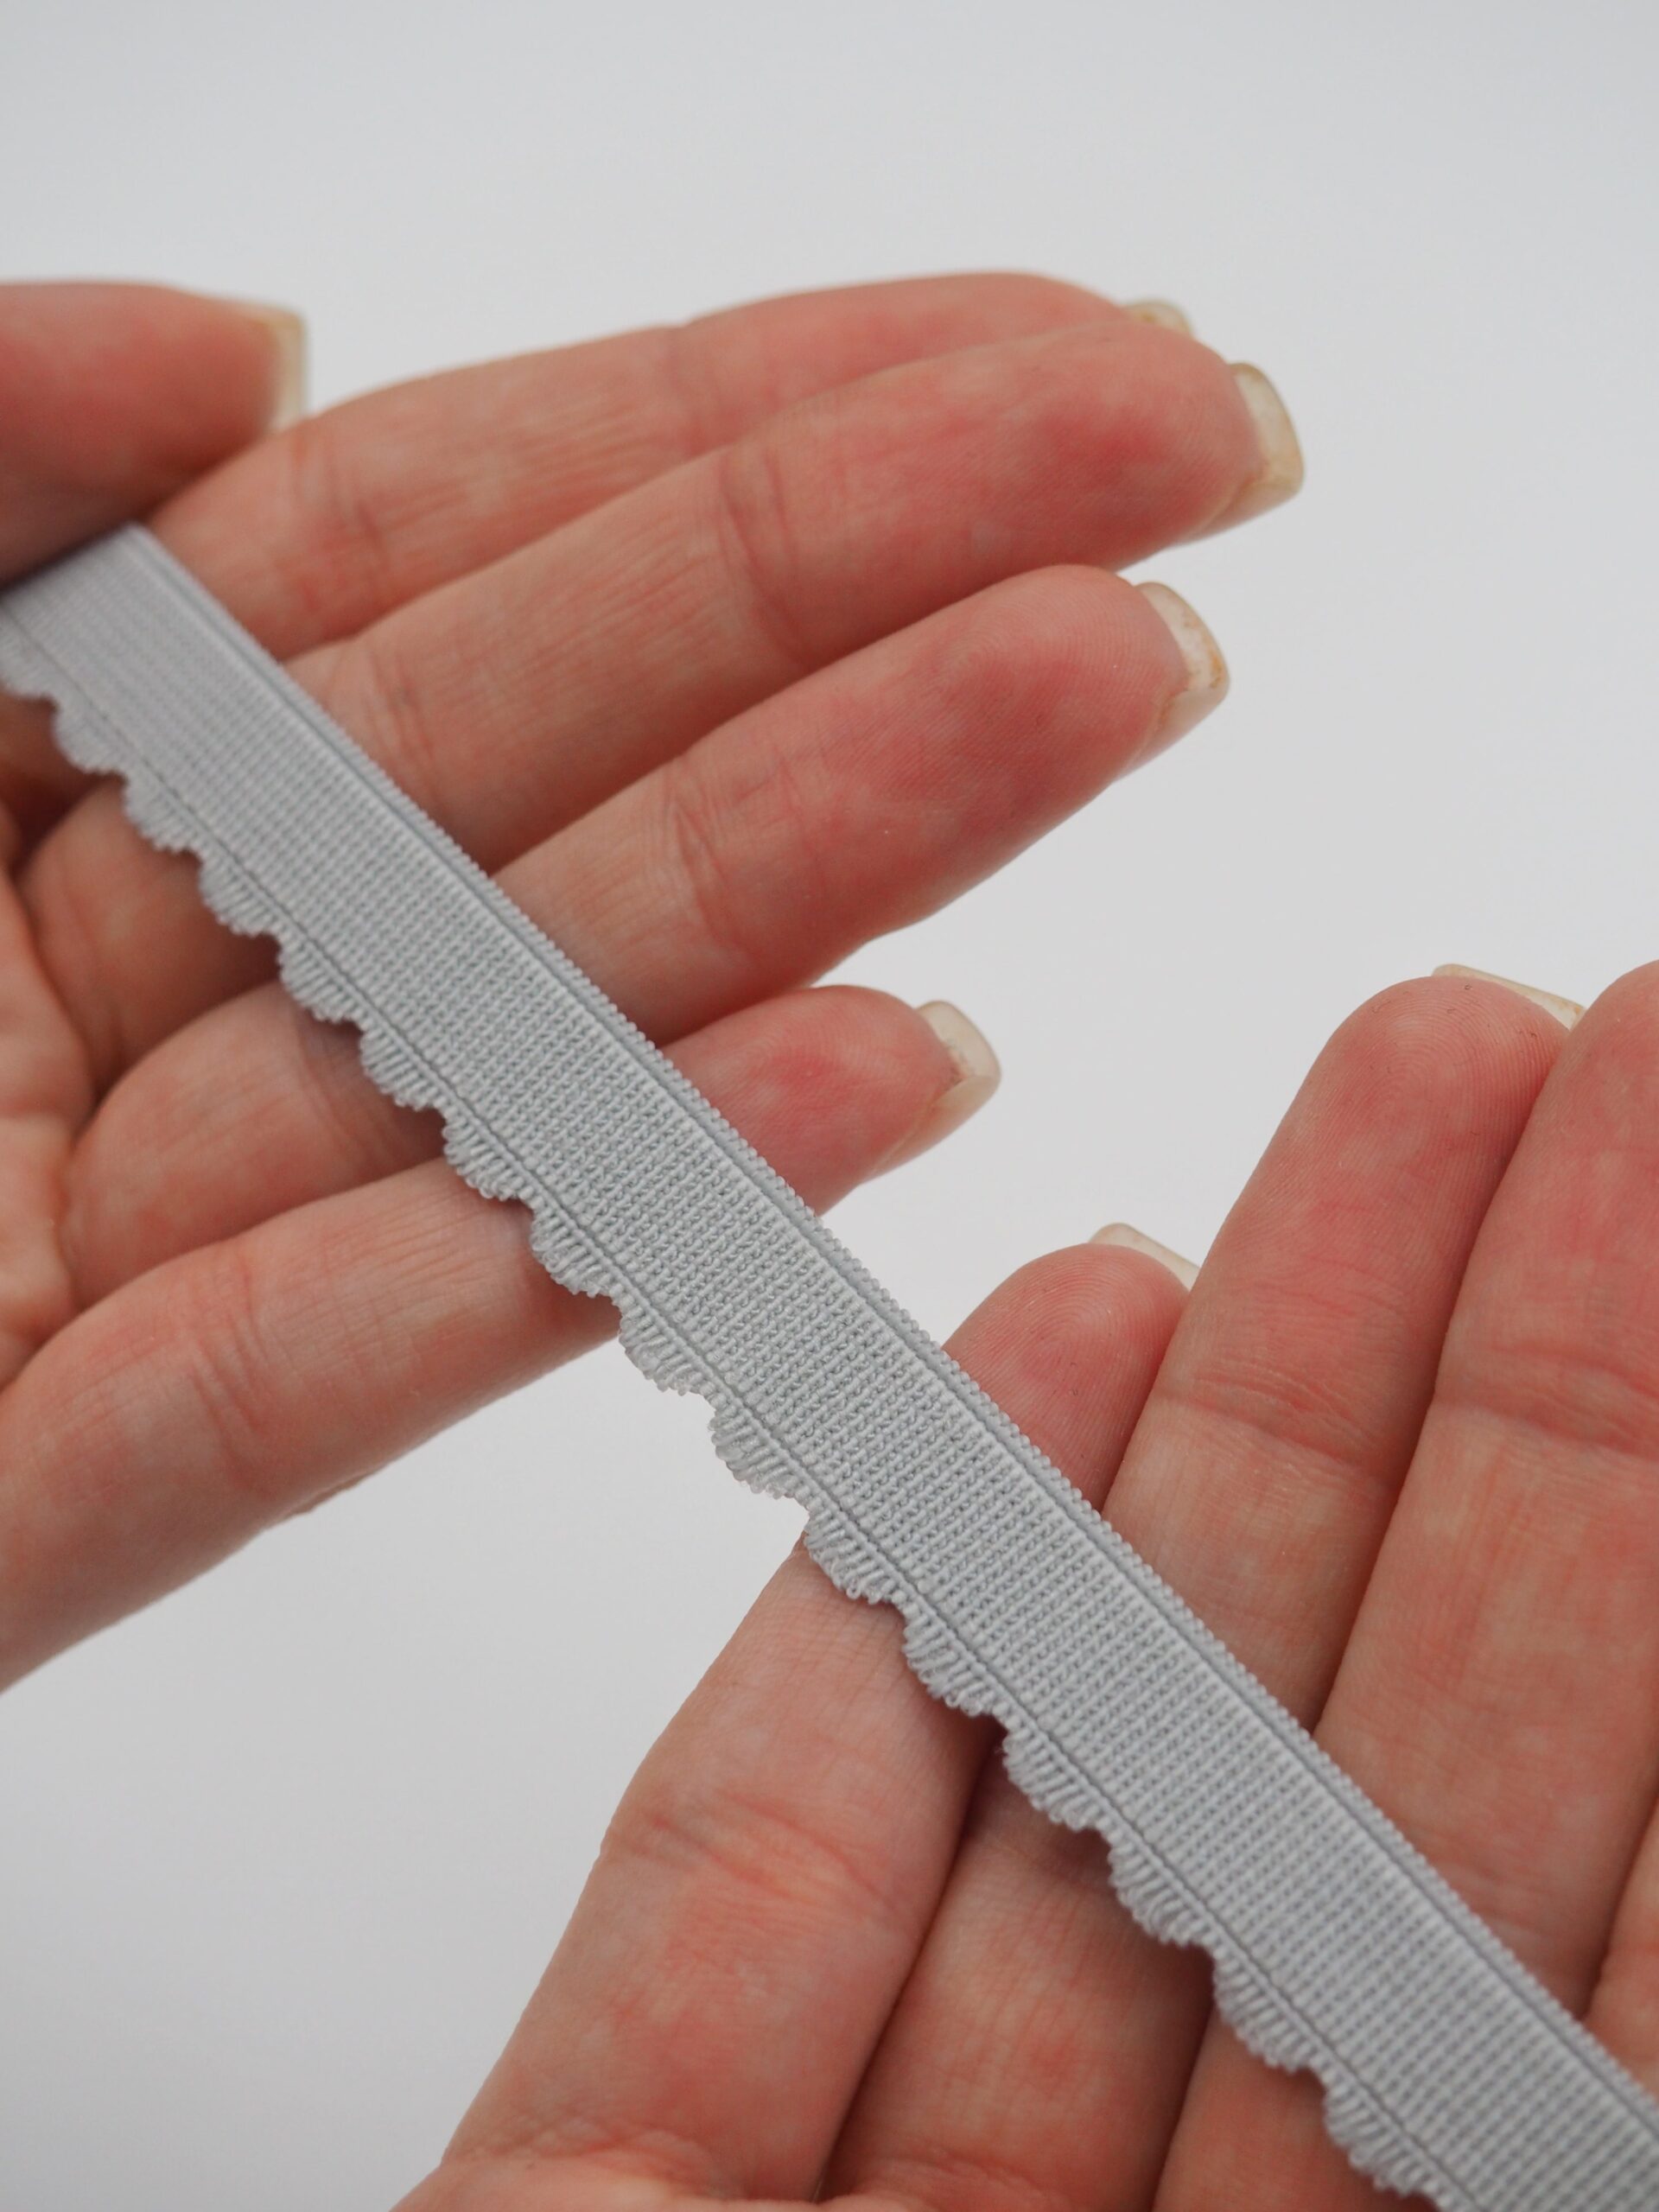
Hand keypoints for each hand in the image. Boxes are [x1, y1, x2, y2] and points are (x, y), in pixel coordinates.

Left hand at [0, 271, 1298, 1682]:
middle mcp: (125, 983)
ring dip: (806, 891)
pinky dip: (539, 1271)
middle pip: (534, 788)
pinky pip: (283, 1391)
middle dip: (866, 611)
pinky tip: (841, 1111)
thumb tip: (257, 347)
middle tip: (1179, 491)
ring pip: (492, 1071)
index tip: (1048, 366)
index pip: (438, 564)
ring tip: (1090, 706)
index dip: (750, 441)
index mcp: (39, 758)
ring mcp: (99, 1242)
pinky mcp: (23, 1493)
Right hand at [395, 964, 1658, 2211]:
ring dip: (1196, 1434)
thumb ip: (1630, 2024)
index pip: (1581, 1902)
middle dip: (1447, 1390)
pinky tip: (1024, 1351)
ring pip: (1065, 1796)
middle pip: (1346, 1786)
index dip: (1621, 1527)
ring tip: (1371, 1086)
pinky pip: (722, 1937)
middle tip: (1557, 1057)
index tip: (1649, 1196)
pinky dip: (841, 1664)